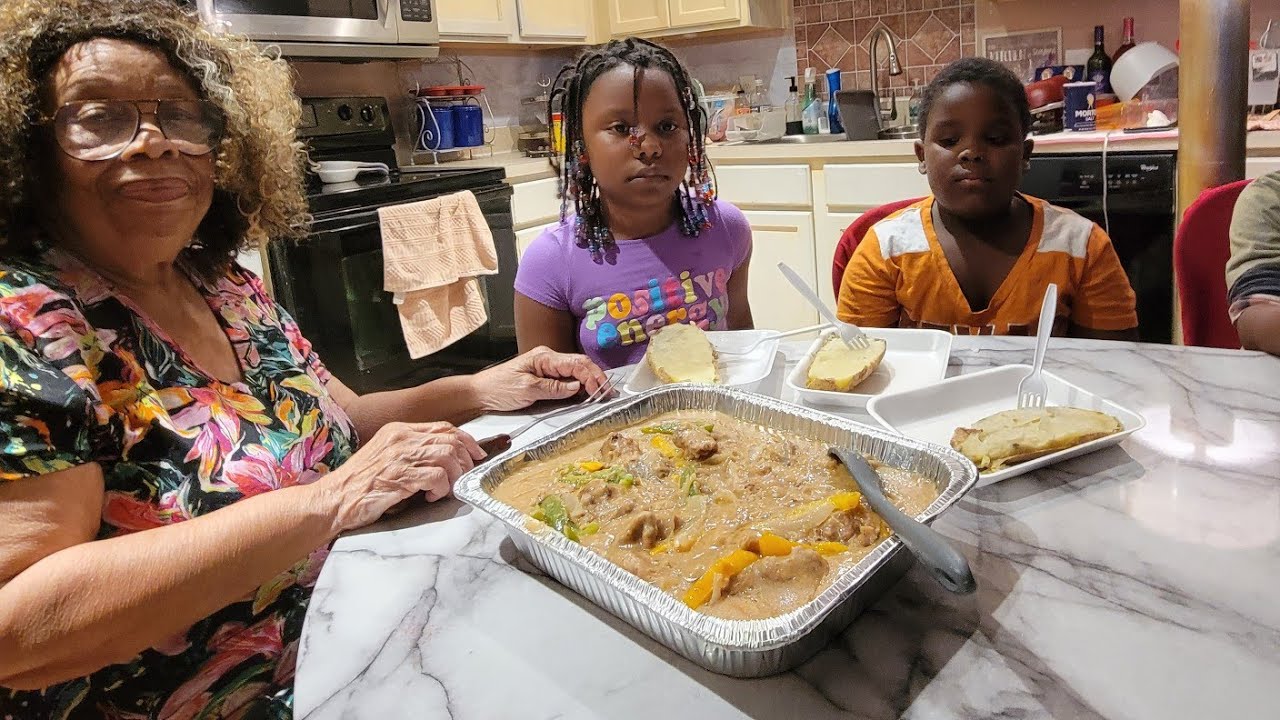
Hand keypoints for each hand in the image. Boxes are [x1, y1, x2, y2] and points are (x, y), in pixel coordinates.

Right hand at [321, 422, 484, 532]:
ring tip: (444, 489)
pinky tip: (430, 496)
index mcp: (398, 430)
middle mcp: (401, 438)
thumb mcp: (387, 457)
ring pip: (447, 455)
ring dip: (453, 475)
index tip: (477, 454)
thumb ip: (412, 452)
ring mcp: (399, 456)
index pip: (443, 427)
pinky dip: (440, 488)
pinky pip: (436, 476)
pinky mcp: (399, 476)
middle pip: (450, 439)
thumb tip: (446, 457)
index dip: (466, 440)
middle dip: (466, 459)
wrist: (334, 499)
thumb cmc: (360, 483)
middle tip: (465, 476)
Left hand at [472, 346, 610, 412]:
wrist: (480, 393)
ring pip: (577, 372)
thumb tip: (577, 386)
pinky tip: (588, 395)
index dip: (592, 377)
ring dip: (591, 383)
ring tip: (603, 395)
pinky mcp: (546, 379)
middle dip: (597, 378)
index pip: (576, 363)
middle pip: (581, 365)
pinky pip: (568, 381)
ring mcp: (548, 369)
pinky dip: (581, 387)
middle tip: (609, 394)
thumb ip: (553, 388)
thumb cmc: (498, 387)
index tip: (600, 392)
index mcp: (544, 357)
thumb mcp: (526, 389)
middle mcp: (549, 360)